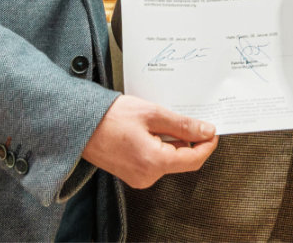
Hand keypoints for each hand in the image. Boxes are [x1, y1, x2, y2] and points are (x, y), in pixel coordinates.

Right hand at [81, 95, 218, 188]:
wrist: (80, 125)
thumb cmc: (111, 117)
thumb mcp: (152, 113)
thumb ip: (182, 125)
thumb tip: (206, 131)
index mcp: (154, 162)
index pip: (194, 159)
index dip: (207, 144)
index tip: (212, 130)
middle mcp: (147, 176)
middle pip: (182, 161)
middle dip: (190, 141)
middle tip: (190, 118)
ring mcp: (139, 178)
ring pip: (170, 161)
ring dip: (174, 142)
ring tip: (164, 121)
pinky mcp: (132, 174)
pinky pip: (156, 162)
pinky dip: (161, 147)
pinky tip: (153, 130)